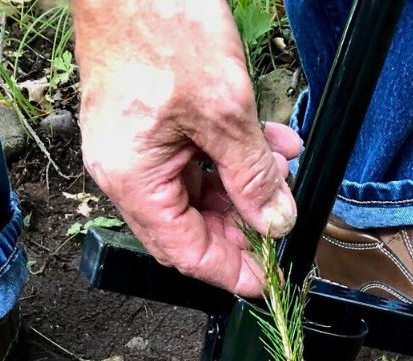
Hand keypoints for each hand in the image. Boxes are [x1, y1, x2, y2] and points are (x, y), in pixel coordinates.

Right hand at [74, 0, 300, 296]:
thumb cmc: (161, 23)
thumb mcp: (225, 110)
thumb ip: (252, 175)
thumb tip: (274, 222)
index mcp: (133, 180)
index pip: (186, 252)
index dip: (231, 270)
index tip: (268, 282)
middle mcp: (127, 172)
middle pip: (191, 227)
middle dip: (243, 226)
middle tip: (284, 224)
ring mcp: (136, 146)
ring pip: (200, 191)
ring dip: (246, 186)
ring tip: (285, 170)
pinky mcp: (150, 123)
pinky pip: (196, 157)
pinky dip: (233, 156)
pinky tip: (272, 143)